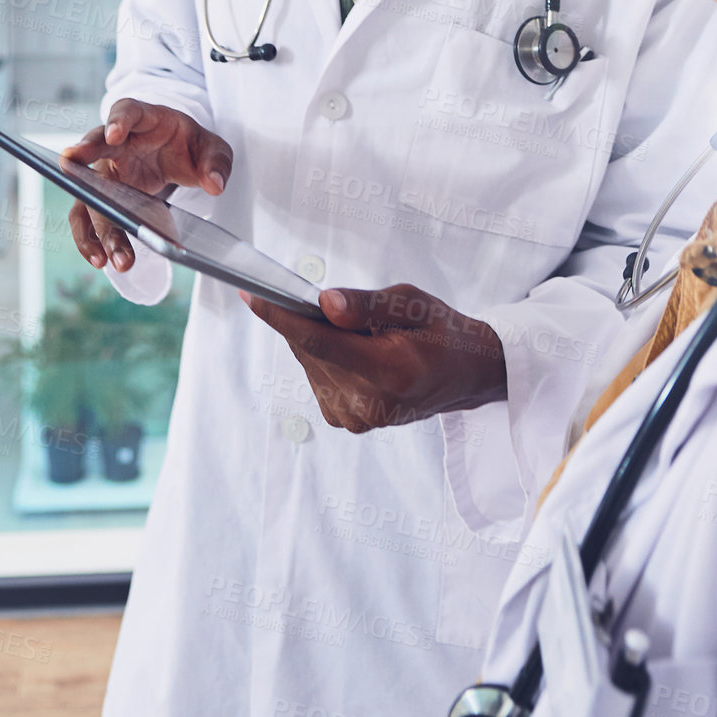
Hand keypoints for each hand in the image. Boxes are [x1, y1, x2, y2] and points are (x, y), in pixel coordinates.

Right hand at [63, 99, 232, 272]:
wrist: (178, 155)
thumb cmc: (189, 145)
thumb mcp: (212, 148)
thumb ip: (216, 161)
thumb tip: (214, 184)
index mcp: (143, 119)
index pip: (126, 111)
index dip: (118, 121)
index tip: (113, 135)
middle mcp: (116, 144)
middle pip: (94, 147)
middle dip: (81, 158)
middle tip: (70, 169)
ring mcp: (105, 170)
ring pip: (89, 193)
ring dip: (95, 223)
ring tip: (105, 254)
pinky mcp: (103, 197)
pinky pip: (88, 216)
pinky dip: (90, 238)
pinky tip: (100, 259)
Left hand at [242, 283, 505, 432]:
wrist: (465, 375)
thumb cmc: (442, 333)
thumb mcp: (414, 303)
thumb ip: (367, 304)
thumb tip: (324, 304)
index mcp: (390, 372)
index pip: (320, 342)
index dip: (281, 317)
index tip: (251, 295)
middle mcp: (369, 404)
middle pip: (310, 350)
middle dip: (308, 319)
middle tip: (335, 303)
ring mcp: (357, 418)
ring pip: (309, 362)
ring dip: (319, 338)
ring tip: (359, 332)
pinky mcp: (347, 422)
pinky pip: (316, 376)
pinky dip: (325, 356)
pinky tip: (355, 350)